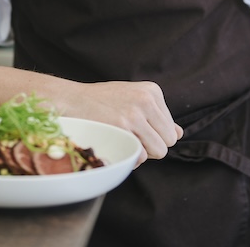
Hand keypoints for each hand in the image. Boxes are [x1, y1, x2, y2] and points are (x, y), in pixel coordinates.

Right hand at [52, 80, 182, 164]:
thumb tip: (180, 133)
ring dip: (142, 153)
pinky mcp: (122, 127)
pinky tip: (116, 145)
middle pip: (169, 141)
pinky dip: (130, 158)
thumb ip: (158, 116)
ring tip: (123, 141)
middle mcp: (147, 99)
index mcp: (152, 91)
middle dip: (152, 146)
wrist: (70, 100)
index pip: (171, 128)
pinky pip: (141, 156)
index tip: (134, 128)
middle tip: (130, 137)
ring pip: (159, 150)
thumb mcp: (133, 100)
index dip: (153, 135)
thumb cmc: (101, 102)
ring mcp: (135, 113)